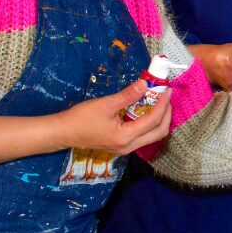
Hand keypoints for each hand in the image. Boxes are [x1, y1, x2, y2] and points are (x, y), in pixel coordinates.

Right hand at [58, 80, 173, 154]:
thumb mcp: (105, 104)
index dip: (163, 104)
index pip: (153, 120)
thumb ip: (127, 95)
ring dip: (159, 119)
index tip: (167, 91)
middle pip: (158, 133)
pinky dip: (149, 123)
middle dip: (166, 115)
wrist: (64, 133)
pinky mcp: (122, 145)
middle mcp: (129, 146)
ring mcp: (126, 148)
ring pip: (152, 136)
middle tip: (166, 97)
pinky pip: (143, 135)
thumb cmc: (81, 118)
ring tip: (159, 102)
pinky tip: (146, 109)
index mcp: (126, 137)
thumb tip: (144, 84)